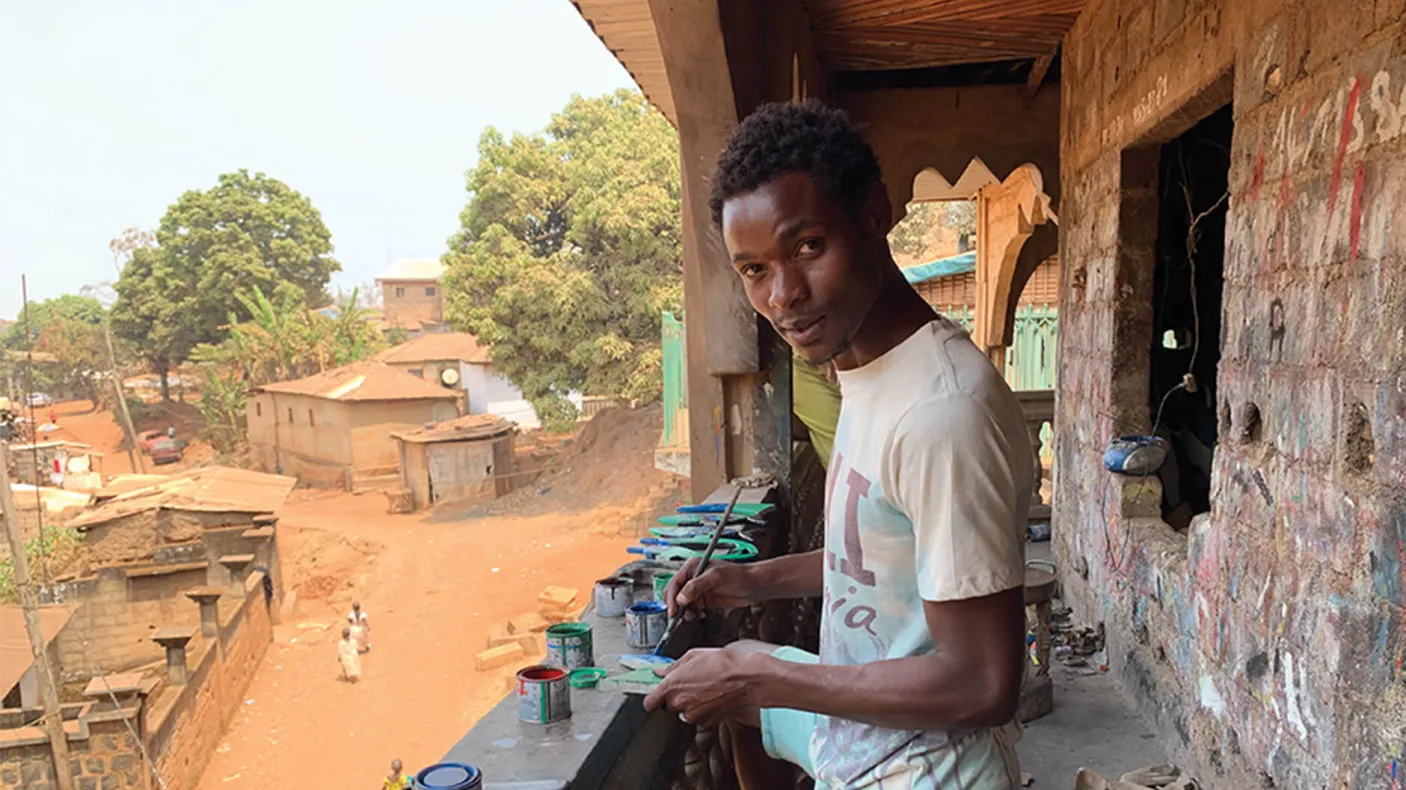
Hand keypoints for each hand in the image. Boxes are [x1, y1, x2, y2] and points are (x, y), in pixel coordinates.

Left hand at [642, 648, 767, 727]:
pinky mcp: (706, 722)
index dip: (654, 698)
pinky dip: (702, 710)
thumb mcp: (693, 656)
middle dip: (675, 697)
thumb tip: (660, 672)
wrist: (745, 679)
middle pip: (668, 706)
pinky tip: (712, 697)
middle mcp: (679, 703)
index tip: (657, 693)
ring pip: (684, 712)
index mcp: (672, 686)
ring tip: (704, 689)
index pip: (650, 702)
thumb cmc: (722, 664)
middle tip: (689, 684)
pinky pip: (698, 717)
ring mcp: (692, 715)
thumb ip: (673, 667)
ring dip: (689, 704)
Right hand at [664, 558, 755, 619]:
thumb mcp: (716, 578)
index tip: (673, 610)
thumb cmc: (739, 575)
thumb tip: (681, 597)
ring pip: (682, 604)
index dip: (671, 597)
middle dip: (676, 606)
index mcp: (693, 567)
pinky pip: (692, 609)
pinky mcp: (704, 600)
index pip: (675, 583)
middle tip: (679, 616)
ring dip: (684, 612)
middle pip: (675, 594)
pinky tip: (699, 615)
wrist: (753, 586)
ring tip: (692, 616)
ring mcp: (698, 590)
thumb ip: (697, 586)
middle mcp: (693, 578)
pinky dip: (693, 614)